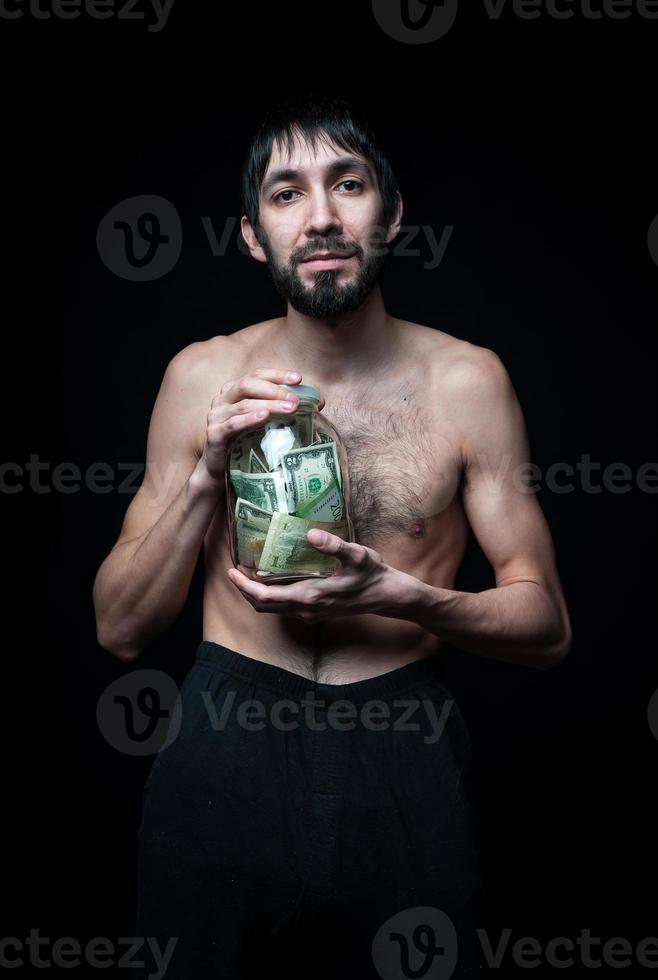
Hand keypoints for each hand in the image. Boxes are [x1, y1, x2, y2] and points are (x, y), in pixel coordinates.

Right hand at [197, 367, 325, 486]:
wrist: (220, 470)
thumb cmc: (244, 442)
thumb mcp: (263, 422)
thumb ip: (283, 409)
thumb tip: (319, 402)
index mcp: (234, 391)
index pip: (256, 375)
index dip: (277, 375)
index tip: (297, 379)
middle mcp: (222, 399)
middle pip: (248, 384)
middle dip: (274, 390)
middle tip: (295, 400)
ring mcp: (216, 416)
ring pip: (243, 404)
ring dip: (269, 405)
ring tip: (289, 409)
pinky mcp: (214, 434)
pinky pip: (233, 423)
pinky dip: (250, 419)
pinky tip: (264, 417)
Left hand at [227, 528, 414, 622]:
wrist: (388, 597)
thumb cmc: (373, 575)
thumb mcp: (357, 555)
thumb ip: (334, 546)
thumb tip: (310, 534)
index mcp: (310, 596)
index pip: (265, 598)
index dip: (244, 586)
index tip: (231, 571)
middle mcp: (305, 609)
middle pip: (263, 606)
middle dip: (244, 590)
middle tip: (234, 569)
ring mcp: (309, 614)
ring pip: (272, 609)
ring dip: (256, 594)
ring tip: (247, 573)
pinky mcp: (314, 613)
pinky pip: (283, 607)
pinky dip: (270, 596)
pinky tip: (272, 579)